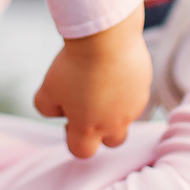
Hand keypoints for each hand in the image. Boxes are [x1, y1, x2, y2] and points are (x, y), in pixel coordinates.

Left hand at [33, 10, 149, 158]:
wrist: (106, 36)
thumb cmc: (73, 65)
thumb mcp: (46, 89)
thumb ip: (46, 108)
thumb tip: (58, 111)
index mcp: (89, 129)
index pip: (81, 152)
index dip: (72, 138)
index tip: (68, 117)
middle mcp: (115, 122)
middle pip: (112, 142)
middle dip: (101, 130)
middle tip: (88, 105)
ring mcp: (133, 105)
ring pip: (125, 116)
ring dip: (113, 107)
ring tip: (99, 81)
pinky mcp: (144, 85)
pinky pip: (135, 94)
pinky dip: (124, 87)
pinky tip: (111, 67)